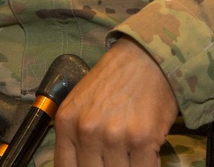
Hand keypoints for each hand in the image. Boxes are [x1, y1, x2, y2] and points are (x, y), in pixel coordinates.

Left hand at [53, 38, 178, 166]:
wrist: (145, 58)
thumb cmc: (113, 81)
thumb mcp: (79, 105)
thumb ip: (75, 137)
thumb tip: (82, 164)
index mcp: (65, 123)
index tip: (94, 165)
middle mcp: (86, 131)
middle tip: (114, 159)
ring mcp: (113, 136)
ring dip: (126, 166)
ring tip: (131, 153)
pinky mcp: (141, 140)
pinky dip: (147, 166)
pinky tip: (146, 155)